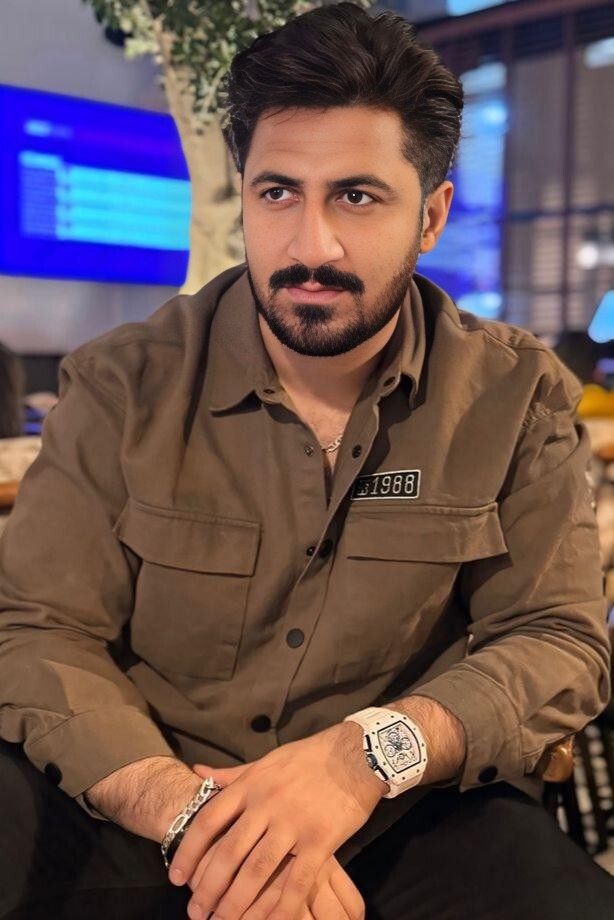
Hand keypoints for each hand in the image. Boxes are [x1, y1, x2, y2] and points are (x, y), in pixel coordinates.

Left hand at [169, 722, 381, 918]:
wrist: (356, 755)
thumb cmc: (308, 758)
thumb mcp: (266, 761)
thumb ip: (232, 774)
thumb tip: (197, 771)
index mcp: (251, 784)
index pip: (209, 820)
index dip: (189, 851)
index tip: (176, 876)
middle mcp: (266, 804)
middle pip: (228, 851)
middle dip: (208, 886)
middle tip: (195, 911)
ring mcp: (293, 822)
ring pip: (257, 870)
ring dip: (236, 901)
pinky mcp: (320, 839)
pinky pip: (297, 880)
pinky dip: (282, 906)